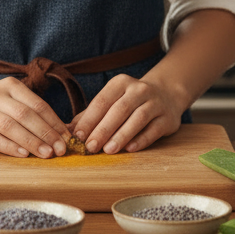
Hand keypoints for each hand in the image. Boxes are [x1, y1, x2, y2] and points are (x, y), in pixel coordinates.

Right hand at [0, 76, 69, 158]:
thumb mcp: (6, 98)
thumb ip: (28, 109)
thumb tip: (59, 130)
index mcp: (10, 86)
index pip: (37, 104)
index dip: (54, 121)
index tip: (67, 137)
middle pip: (26, 115)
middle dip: (47, 133)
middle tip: (61, 149)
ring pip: (11, 126)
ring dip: (31, 141)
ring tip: (47, 154)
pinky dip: (9, 146)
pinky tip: (23, 154)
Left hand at [68, 74, 185, 154]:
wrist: (167, 95)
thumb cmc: (130, 101)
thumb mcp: (112, 100)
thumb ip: (90, 114)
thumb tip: (67, 130)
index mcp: (120, 83)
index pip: (102, 101)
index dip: (89, 119)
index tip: (77, 136)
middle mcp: (139, 89)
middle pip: (119, 109)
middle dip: (103, 129)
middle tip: (90, 147)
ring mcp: (155, 103)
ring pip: (137, 118)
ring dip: (121, 135)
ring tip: (108, 150)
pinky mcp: (167, 118)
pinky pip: (153, 129)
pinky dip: (141, 139)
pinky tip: (129, 149)